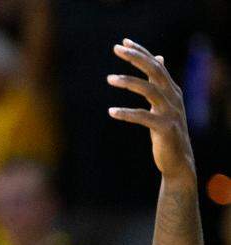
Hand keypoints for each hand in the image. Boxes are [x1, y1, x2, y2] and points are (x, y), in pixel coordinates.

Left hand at [108, 38, 194, 180]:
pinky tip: (111, 111)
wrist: (178, 159)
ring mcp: (170, 112)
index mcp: (171, 90)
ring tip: (109, 78)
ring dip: (129, 81)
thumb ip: (160, 83)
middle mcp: (173, 97)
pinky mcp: (165, 128)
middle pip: (155, 70)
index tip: (124, 42)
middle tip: (117, 48)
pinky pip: (143, 117)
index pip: (156, 64)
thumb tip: (159, 59)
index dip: (141, 52)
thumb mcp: (164, 103)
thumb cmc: (166, 130)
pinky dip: (127, 113)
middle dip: (136, 57)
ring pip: (150, 90)